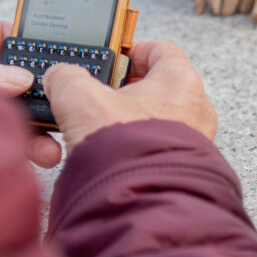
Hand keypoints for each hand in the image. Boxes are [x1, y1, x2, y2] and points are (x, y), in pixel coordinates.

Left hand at [0, 21, 61, 167]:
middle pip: (14, 79)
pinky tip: (39, 157)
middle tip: (67, 102)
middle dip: (42, 92)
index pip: (0, 36)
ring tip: (56, 144)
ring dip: (38, 127)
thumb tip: (19, 77)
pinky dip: (22, 150)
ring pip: (11, 114)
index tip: (58, 49)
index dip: (30, 40)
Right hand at [42, 40, 216, 152]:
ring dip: (124, 122)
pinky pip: (156, 148)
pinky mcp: (183, 168)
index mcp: (181, 80)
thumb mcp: (81, 101)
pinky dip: (133, 147)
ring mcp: (193, 141)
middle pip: (156, 86)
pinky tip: (108, 154)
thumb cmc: (126, 151)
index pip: (160, 49)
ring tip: (96, 128)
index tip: (112, 57)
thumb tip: (60, 76)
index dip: (132, 50)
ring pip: (154, 120)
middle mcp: (196, 108)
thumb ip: (67, 79)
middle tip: (97, 95)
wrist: (140, 207)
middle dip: (122, 91)